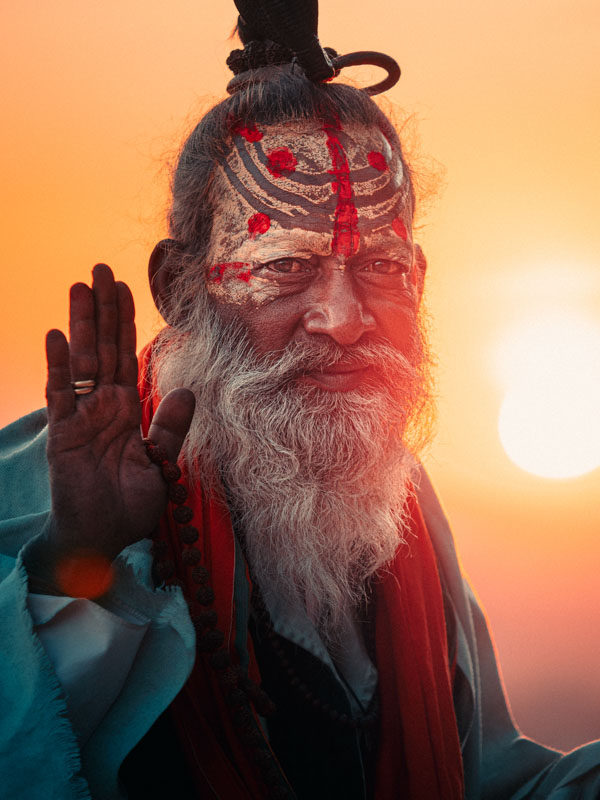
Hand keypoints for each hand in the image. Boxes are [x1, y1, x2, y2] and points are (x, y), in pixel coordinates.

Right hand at [25, 264, 194, 587]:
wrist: (101, 539)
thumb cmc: (128, 506)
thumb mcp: (160, 464)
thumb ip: (170, 428)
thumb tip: (187, 390)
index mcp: (126, 409)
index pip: (125, 355)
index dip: (125, 321)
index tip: (124, 287)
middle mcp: (102, 406)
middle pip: (103, 347)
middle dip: (103, 309)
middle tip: (101, 268)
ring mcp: (80, 417)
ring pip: (82, 361)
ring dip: (82, 324)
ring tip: (81, 286)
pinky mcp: (63, 434)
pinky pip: (60, 394)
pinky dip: (59, 365)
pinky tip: (58, 334)